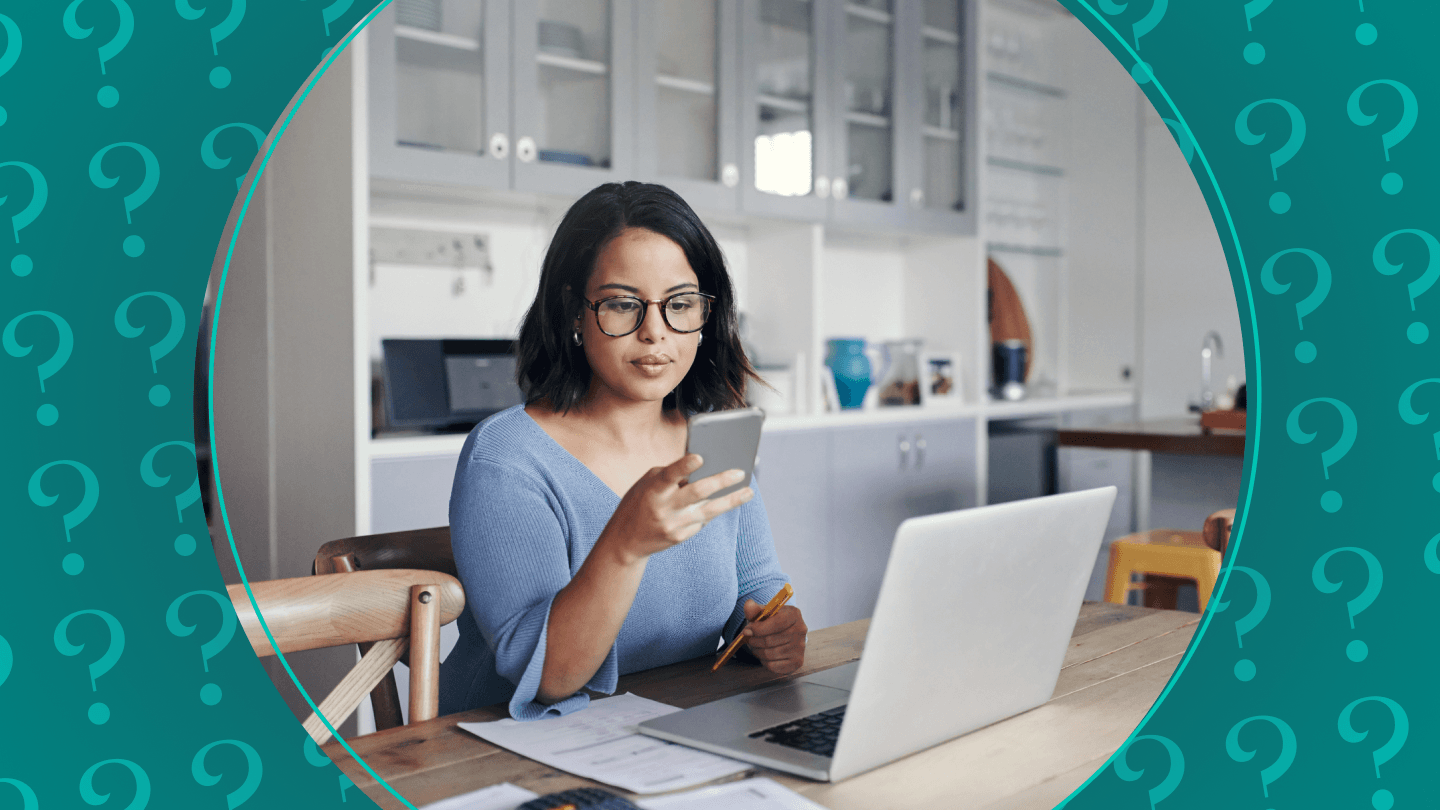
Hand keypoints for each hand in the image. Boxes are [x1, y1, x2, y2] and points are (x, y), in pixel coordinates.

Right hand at [598, 454, 753, 564]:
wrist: (625, 541)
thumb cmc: (639, 503)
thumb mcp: (647, 484)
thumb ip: (670, 475)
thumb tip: (702, 467)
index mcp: (653, 490)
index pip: (669, 476)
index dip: (684, 467)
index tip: (700, 457)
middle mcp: (664, 508)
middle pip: (696, 493)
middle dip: (720, 481)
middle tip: (739, 472)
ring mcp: (673, 525)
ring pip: (708, 511)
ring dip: (731, 500)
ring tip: (748, 492)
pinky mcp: (680, 537)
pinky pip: (702, 521)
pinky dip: (710, 511)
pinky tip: (720, 503)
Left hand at [741, 599, 806, 675]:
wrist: (785, 633)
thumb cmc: (772, 622)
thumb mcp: (764, 612)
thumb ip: (754, 609)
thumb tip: (748, 605)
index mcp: (794, 614)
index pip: (776, 623)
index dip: (758, 628)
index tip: (747, 630)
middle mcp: (800, 630)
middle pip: (770, 640)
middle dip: (754, 641)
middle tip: (749, 639)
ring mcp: (800, 648)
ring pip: (769, 654)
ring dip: (757, 651)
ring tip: (755, 646)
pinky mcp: (797, 662)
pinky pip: (773, 666)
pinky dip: (764, 661)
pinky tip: (764, 654)